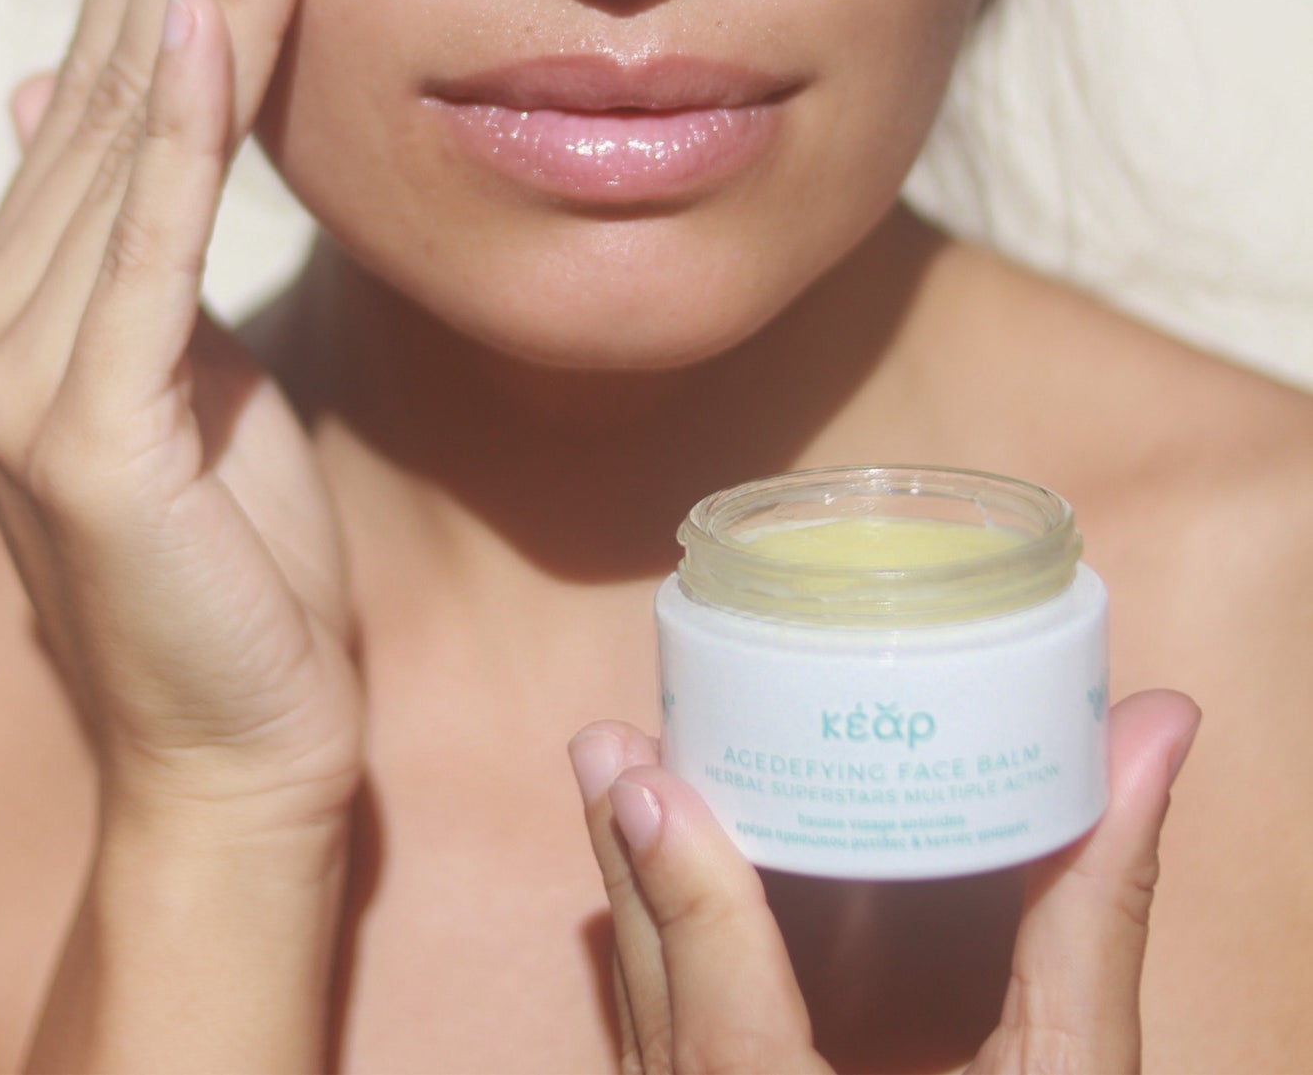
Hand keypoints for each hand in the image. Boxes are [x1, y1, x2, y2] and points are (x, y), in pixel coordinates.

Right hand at [0, 0, 361, 848]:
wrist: (242, 746)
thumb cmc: (239, 562)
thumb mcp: (182, 370)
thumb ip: (127, 242)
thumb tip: (43, 103)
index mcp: (21, 303)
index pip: (92, 102)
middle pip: (99, 96)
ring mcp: (23, 378)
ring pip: (123, 147)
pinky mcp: (85, 437)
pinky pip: (147, 249)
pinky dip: (172, 130)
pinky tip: (192, 19)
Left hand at [570, 690, 1199, 1073]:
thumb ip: (1097, 915)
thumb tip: (1151, 727)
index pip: (725, 1043)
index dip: (685, 905)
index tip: (646, 780)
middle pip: (659, 1024)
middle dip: (634, 878)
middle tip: (614, 745)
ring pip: (650, 1045)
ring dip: (638, 921)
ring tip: (628, 795)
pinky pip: (668, 1067)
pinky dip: (663, 980)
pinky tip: (666, 909)